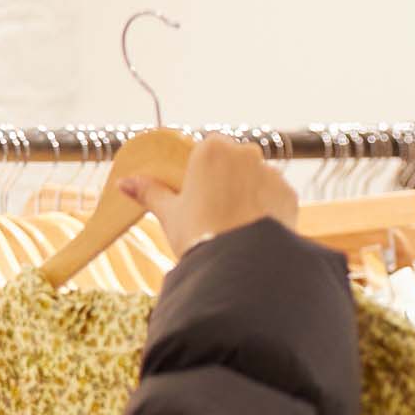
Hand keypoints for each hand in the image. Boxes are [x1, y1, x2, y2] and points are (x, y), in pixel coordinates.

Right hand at [122, 133, 300, 257]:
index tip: (196, 195)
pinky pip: (275, 197)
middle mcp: (246, 153)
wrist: (240, 265)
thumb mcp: (169, 213)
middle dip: (226, 182)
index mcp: (213, 149)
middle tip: (214, 214)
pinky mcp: (290, 195)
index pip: (206, 150)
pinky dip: (267, 210)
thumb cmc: (199, 235)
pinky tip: (254, 231)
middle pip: (233, 163)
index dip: (200, 173)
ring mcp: (271, 173)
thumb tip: (124, 183)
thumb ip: (150, 192)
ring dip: (248, 195)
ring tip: (235, 226)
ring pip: (256, 179)